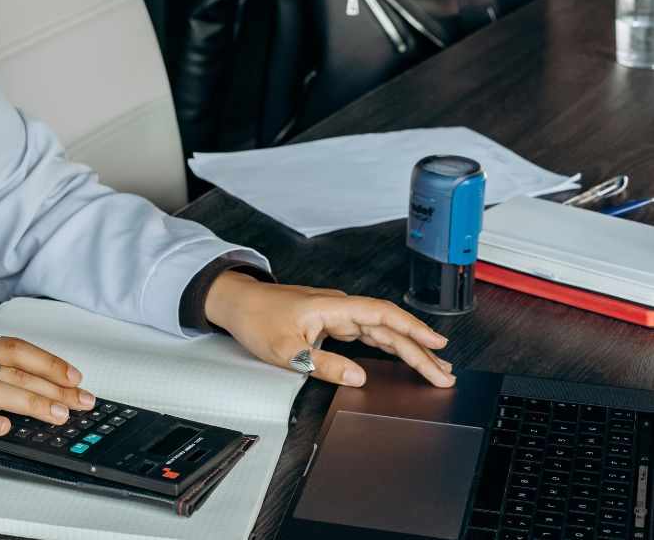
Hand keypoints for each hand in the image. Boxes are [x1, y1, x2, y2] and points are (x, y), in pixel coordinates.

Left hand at [204, 272, 455, 387]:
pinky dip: (387, 345)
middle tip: (444, 374)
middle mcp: (339, 307)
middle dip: (419, 350)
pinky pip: (367, 333)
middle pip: (388, 327)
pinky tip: (402, 355)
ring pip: (381, 330)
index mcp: (332, 308)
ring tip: (434, 368)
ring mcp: (336, 314)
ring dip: (408, 348)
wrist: (235, 303)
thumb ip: (323, 365)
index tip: (438, 346)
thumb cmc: (255, 319)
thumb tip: (358, 377)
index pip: (383, 315)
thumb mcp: (285, 351)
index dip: (414, 330)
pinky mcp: (331, 321)